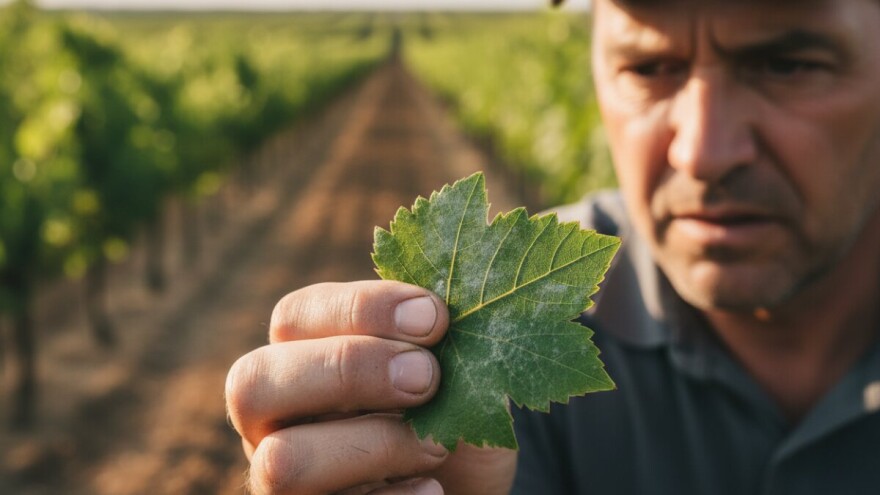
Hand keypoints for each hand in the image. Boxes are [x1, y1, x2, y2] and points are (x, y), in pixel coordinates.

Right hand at [225, 280, 516, 493]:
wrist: (464, 482)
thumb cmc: (451, 410)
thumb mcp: (453, 365)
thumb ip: (432, 335)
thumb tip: (427, 309)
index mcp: (299, 355)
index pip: (295, 316)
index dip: (362, 309)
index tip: (434, 318)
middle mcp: (274, 417)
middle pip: (253, 383)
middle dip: (349, 370)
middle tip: (427, 377)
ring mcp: (282, 478)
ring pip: (281, 461)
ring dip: (374, 444)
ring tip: (437, 444)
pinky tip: (432, 489)